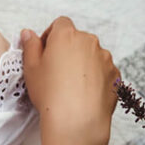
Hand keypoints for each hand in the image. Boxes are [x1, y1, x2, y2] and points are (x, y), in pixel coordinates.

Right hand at [20, 17, 119, 144]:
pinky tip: (84, 93)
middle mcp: (89, 42)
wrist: (76, 121)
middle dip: (68, 51)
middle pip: (77, 39)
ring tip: (71, 86)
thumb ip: (30, 46)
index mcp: (66, 36)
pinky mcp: (115, 75)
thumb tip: (29, 34)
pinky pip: (103, 71)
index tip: (46, 51)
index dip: (51, 36)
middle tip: (56, 72)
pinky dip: (95, 77)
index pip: (60, 24)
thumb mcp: (31, 68)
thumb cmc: (51, 94)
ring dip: (83, 64)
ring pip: (91, 55)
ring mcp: (105, 58)